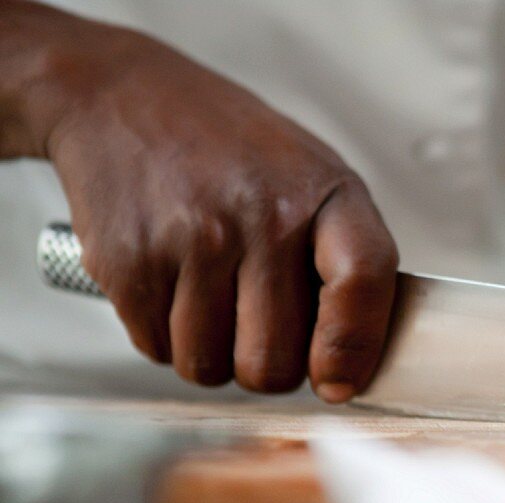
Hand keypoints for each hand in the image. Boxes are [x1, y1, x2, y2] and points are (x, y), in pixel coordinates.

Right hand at [42, 24, 396, 401]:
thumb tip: (357, 365)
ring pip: (210, 367)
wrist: (122, 99)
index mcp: (325, 193)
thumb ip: (349, 259)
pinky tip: (171, 286)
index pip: (363, 281)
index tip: (338, 383)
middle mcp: (262, 216)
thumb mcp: (313, 179)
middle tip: (257, 328)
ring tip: (210, 295)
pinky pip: (157, 350)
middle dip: (266, 364)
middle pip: (272, 361)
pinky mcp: (129, 261)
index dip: (354, 348)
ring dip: (211, 352)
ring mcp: (192, 239)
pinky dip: (164, 336)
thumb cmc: (234, 153)